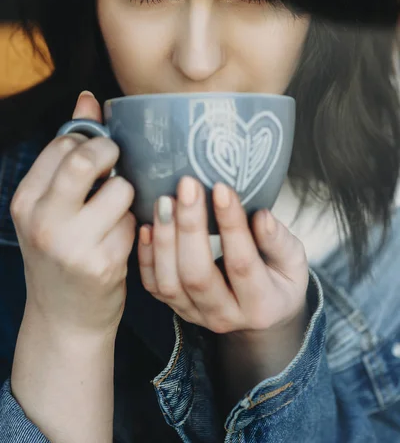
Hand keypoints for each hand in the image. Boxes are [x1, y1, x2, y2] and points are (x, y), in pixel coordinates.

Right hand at [11, 91, 135, 335]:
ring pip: (120, 189)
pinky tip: (120, 240)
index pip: (62, 144)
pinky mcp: (103, 264)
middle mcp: (42, 221)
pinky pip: (133, 223)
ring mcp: (71, 245)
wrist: (65, 317)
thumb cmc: (62, 252)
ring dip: (126, 196)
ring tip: (115, 213)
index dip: (89, 142)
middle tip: (115, 165)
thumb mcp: (53, 206)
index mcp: (25, 200)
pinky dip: (133, 225)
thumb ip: (69, 152)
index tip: (98, 154)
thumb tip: (89, 98)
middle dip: (110, 154)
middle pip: (86, 159)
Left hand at [138, 177, 308, 334]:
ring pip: (170, 283)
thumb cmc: (280, 280)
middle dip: (189, 226)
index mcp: (261, 304)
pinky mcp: (177, 309)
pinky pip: (154, 286)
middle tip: (187, 185)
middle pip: (197, 274)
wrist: (262, 317)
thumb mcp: (293, 262)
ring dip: (164, 239)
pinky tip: (147, 225)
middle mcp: (225, 316)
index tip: (221, 187)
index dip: (230, 224)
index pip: (241, 263)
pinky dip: (146, 256)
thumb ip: (279, 241)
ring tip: (164, 200)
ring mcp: (196, 315)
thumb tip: (261, 216)